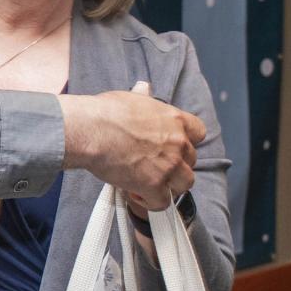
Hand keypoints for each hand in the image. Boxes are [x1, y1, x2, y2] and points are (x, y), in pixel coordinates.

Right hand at [59, 80, 205, 209]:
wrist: (91, 130)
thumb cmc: (106, 113)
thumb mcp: (131, 98)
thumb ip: (144, 99)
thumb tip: (143, 88)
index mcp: (175, 120)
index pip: (198, 132)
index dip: (187, 141)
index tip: (173, 146)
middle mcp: (177, 143)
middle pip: (191, 161)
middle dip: (175, 165)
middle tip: (155, 166)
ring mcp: (168, 166)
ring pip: (185, 184)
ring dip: (170, 185)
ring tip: (151, 184)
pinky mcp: (154, 185)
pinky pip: (162, 202)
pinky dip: (151, 202)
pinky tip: (136, 193)